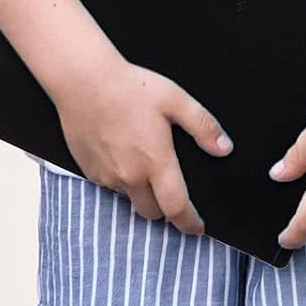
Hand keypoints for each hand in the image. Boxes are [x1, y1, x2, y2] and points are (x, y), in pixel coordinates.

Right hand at [52, 58, 232, 234]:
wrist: (81, 78)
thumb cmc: (127, 86)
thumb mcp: (174, 98)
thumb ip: (202, 125)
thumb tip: (224, 148)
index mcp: (155, 161)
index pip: (176, 210)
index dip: (190, 224)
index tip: (196, 227)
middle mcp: (130, 175)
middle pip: (153, 213)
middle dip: (165, 208)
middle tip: (168, 189)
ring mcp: (107, 175)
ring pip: (129, 200)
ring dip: (140, 193)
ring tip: (141, 165)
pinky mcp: (89, 170)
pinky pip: (109, 187)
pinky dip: (118, 180)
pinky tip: (119, 155)